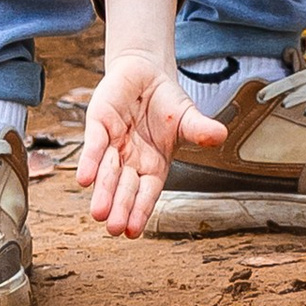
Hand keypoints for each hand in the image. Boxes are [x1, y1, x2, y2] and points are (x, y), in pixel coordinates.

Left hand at [75, 58, 222, 240]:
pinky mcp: (98, 124)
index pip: (147, 193)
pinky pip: (94, 144)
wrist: (146, 74)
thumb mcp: (187, 117)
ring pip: (107, 171)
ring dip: (103, 190)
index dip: (140, 210)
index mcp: (153, 165)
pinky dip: (90, 161)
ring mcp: (113, 144)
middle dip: (120, 207)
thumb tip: (220, 135)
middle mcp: (130, 160)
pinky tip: (84, 178)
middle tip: (114, 227)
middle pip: (125, 187)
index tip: (133, 231)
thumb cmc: (165, 103)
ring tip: (99, 212)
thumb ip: (200, 129)